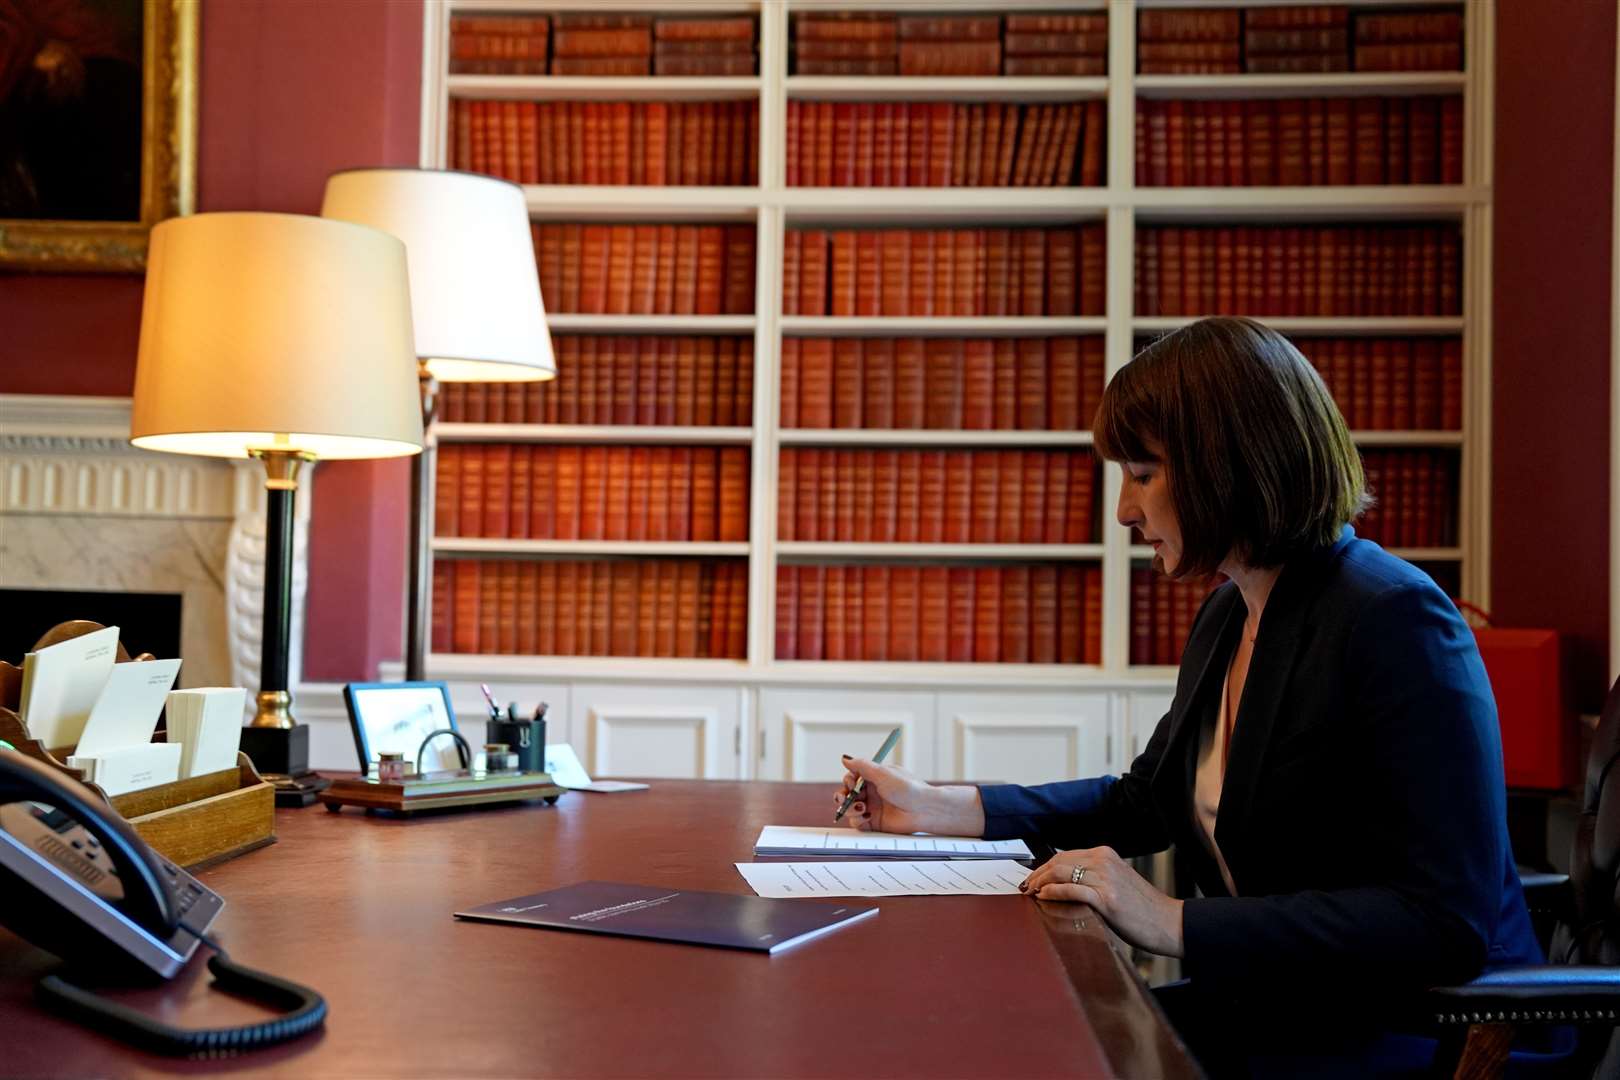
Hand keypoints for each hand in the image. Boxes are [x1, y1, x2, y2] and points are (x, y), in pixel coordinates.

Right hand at [833, 756, 936, 833]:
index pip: (852, 778)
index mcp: (874, 778)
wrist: (923, 809)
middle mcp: (872, 792)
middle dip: (842, 796)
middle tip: (844, 798)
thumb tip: (845, 758)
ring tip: (861, 807)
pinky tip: (867, 816)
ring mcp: (872, 807)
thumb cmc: (908, 788)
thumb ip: (862, 766)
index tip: (851, 783)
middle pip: (847, 794)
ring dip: (849, 808)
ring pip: (849, 808)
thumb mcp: (883, 773)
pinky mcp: (874, 823)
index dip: (848, 781)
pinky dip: (857, 819)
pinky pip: (857, 822)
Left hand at [1020, 847, 1184, 957]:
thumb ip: (1094, 877)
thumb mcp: (1117, 882)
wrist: (1170, 923)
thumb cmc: (1143, 908)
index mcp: (1106, 854)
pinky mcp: (1107, 898)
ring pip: (1061, 873)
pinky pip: (1072, 889)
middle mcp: (1104, 861)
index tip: (1032, 878)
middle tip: (1026, 887)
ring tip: (1031, 893)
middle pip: (1059, 862)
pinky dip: (1053, 892)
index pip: (1064, 855)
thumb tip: (1063, 883)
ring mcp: (1105, 878)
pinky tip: (1043, 896)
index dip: (1044, 867)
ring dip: (1041, 883)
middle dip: (1037, 874)